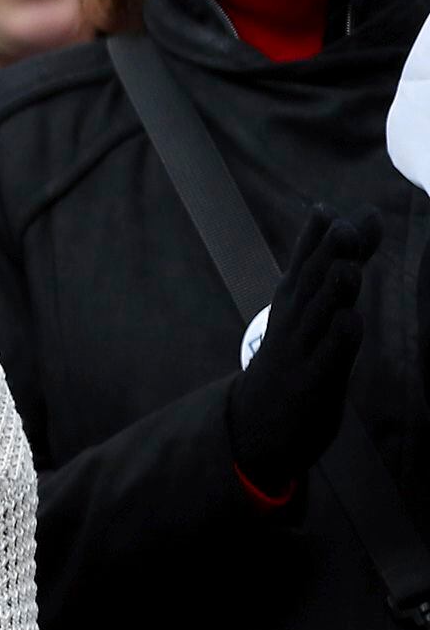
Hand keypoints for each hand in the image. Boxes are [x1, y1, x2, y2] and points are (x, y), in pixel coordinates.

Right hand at [228, 204, 379, 496]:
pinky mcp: (312, 383)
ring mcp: (300, 351)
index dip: (315, 236)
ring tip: (348, 270)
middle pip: (311, 283)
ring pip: (319, 318)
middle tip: (342, 229)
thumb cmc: (299, 349)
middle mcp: (293, 319)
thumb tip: (368, 212)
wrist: (261, 419)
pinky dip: (339, 341)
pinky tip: (350, 323)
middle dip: (326, 256)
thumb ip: (348, 255)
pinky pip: (328, 360)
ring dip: (333, 294)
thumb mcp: (319, 300)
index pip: (304, 260)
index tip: (325, 210)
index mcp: (295, 298)